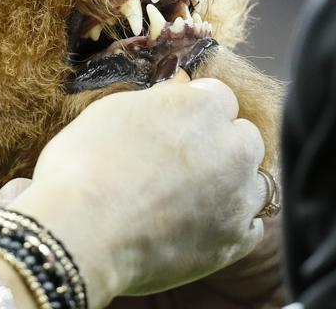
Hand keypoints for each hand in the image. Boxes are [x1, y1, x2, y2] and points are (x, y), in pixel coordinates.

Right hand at [10, 70, 268, 306]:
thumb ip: (160, 101)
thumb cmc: (85, 167)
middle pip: (244, 138)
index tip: (177, 127)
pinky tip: (200, 226)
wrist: (81, 232)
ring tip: (190, 199)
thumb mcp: (114, 111)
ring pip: (254, 183)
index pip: (219, 97)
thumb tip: (175, 94)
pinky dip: (231, 225)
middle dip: (222, 145)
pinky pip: (249, 226)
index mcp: (204, 107)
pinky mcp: (234, 241)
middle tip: (184, 163)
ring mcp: (238, 197)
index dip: (196, 112)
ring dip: (232, 186)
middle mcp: (232, 148)